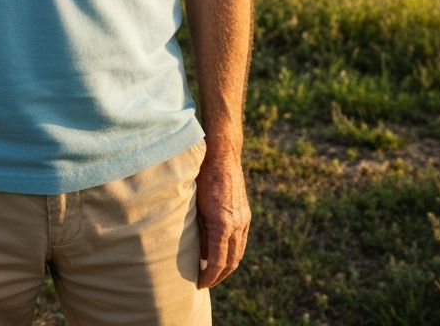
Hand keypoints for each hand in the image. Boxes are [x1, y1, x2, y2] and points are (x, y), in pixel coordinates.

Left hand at [195, 146, 250, 288]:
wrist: (222, 155)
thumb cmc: (202, 177)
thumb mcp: (194, 206)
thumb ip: (199, 232)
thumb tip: (199, 254)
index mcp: (223, 224)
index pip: (218, 262)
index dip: (209, 276)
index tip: (199, 284)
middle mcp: (237, 224)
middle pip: (232, 262)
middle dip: (218, 276)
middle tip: (204, 282)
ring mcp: (244, 219)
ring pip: (239, 252)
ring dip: (227, 266)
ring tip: (212, 272)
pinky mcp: (245, 213)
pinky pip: (241, 240)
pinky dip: (232, 252)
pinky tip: (221, 253)